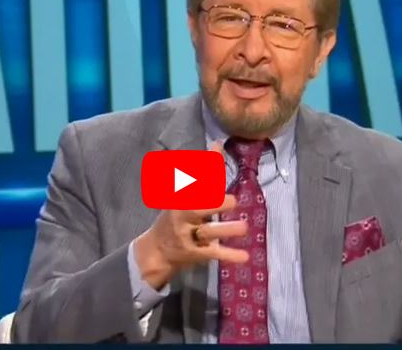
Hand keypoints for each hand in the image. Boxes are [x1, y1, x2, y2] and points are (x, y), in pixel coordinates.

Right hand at [134, 143, 247, 288]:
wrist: (156, 250)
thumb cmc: (177, 215)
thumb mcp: (185, 191)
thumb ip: (204, 170)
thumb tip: (218, 144)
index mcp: (181, 197)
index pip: (193, 181)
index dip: (205, 169)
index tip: (217, 155)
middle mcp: (183, 215)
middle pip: (197, 209)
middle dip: (214, 205)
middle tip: (233, 201)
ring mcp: (188, 235)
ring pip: (208, 232)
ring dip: (226, 230)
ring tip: (244, 227)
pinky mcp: (195, 253)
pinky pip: (214, 253)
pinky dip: (229, 255)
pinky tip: (245, 256)